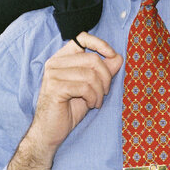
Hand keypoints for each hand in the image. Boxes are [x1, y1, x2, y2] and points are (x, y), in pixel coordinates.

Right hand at [30, 31, 122, 151]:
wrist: (50, 132)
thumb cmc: (69, 110)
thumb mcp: (90, 88)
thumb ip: (102, 72)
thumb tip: (118, 57)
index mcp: (62, 58)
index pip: (82, 37)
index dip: (101, 44)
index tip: (113, 56)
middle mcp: (55, 62)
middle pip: (93, 58)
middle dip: (106, 77)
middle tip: (105, 92)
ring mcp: (53, 74)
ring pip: (90, 74)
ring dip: (100, 91)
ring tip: (97, 101)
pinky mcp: (55, 87)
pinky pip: (85, 87)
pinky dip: (93, 97)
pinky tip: (91, 105)